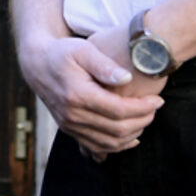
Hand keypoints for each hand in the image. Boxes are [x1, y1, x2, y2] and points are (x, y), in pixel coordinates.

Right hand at [17, 32, 162, 155]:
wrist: (37, 64)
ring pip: (109, 143)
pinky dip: (117, 146)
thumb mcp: (82, 49)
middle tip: (155, 109)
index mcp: (77, 95)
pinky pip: (97, 147)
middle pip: (117, 129)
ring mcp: (69, 125)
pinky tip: (131, 137)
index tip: (158, 100)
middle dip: (142, 121)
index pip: (119, 110)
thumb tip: (126, 78)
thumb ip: (104, 64)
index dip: (143, 108)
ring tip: (145, 119)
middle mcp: (72, 115)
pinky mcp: (69, 130)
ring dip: (132, 135)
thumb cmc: (62, 52)